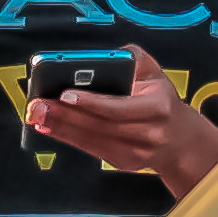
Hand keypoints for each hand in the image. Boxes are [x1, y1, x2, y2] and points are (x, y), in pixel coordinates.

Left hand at [27, 46, 217, 196]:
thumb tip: (111, 54)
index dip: (91, 102)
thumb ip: (134, 58)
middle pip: (99, 125)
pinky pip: (91, 149)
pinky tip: (47, 127)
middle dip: (64, 115)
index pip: (119, 106)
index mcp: (158, 106)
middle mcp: (148, 132)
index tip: (65, 93)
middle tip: (37, 104)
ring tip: (36, 115)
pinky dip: (67, 137)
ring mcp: (136, 152)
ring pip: (92, 139)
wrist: (180, 140)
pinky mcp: (123, 162)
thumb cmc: (161, 100)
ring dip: (60, 128)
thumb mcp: (156, 73)